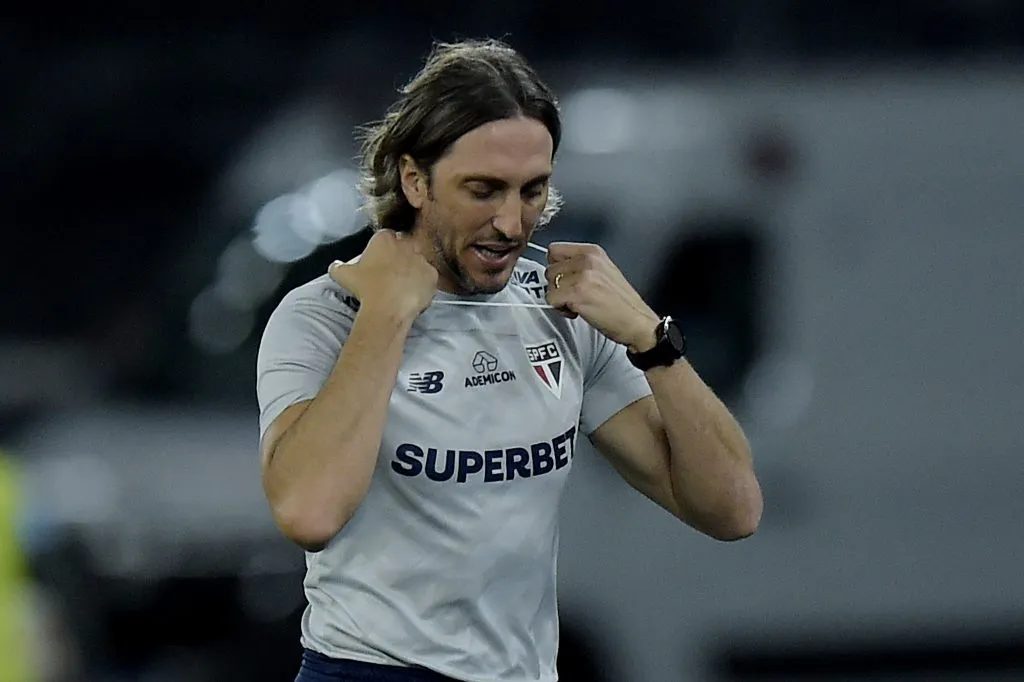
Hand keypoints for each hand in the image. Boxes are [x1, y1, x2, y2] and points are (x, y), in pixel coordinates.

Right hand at [329, 229, 437, 320]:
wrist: (388, 308)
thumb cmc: (365, 288)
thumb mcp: (343, 275)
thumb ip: (338, 267)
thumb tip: (335, 266)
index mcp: (384, 238)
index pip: (385, 237)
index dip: (382, 250)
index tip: (378, 262)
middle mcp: (406, 244)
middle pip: (403, 247)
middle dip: (398, 258)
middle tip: (390, 275)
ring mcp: (422, 258)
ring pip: (417, 262)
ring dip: (412, 271)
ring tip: (402, 287)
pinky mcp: (432, 274)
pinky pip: (428, 278)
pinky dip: (423, 284)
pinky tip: (412, 294)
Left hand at [545, 242, 660, 352]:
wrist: (637, 323)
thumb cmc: (623, 303)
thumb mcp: (605, 271)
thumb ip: (581, 265)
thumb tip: (558, 267)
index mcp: (593, 252)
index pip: (555, 250)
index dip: (556, 267)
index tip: (564, 279)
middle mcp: (587, 260)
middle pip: (549, 269)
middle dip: (557, 285)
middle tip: (574, 295)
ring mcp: (582, 276)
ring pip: (549, 286)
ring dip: (559, 298)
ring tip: (577, 303)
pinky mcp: (577, 294)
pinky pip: (551, 300)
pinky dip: (561, 309)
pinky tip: (577, 311)